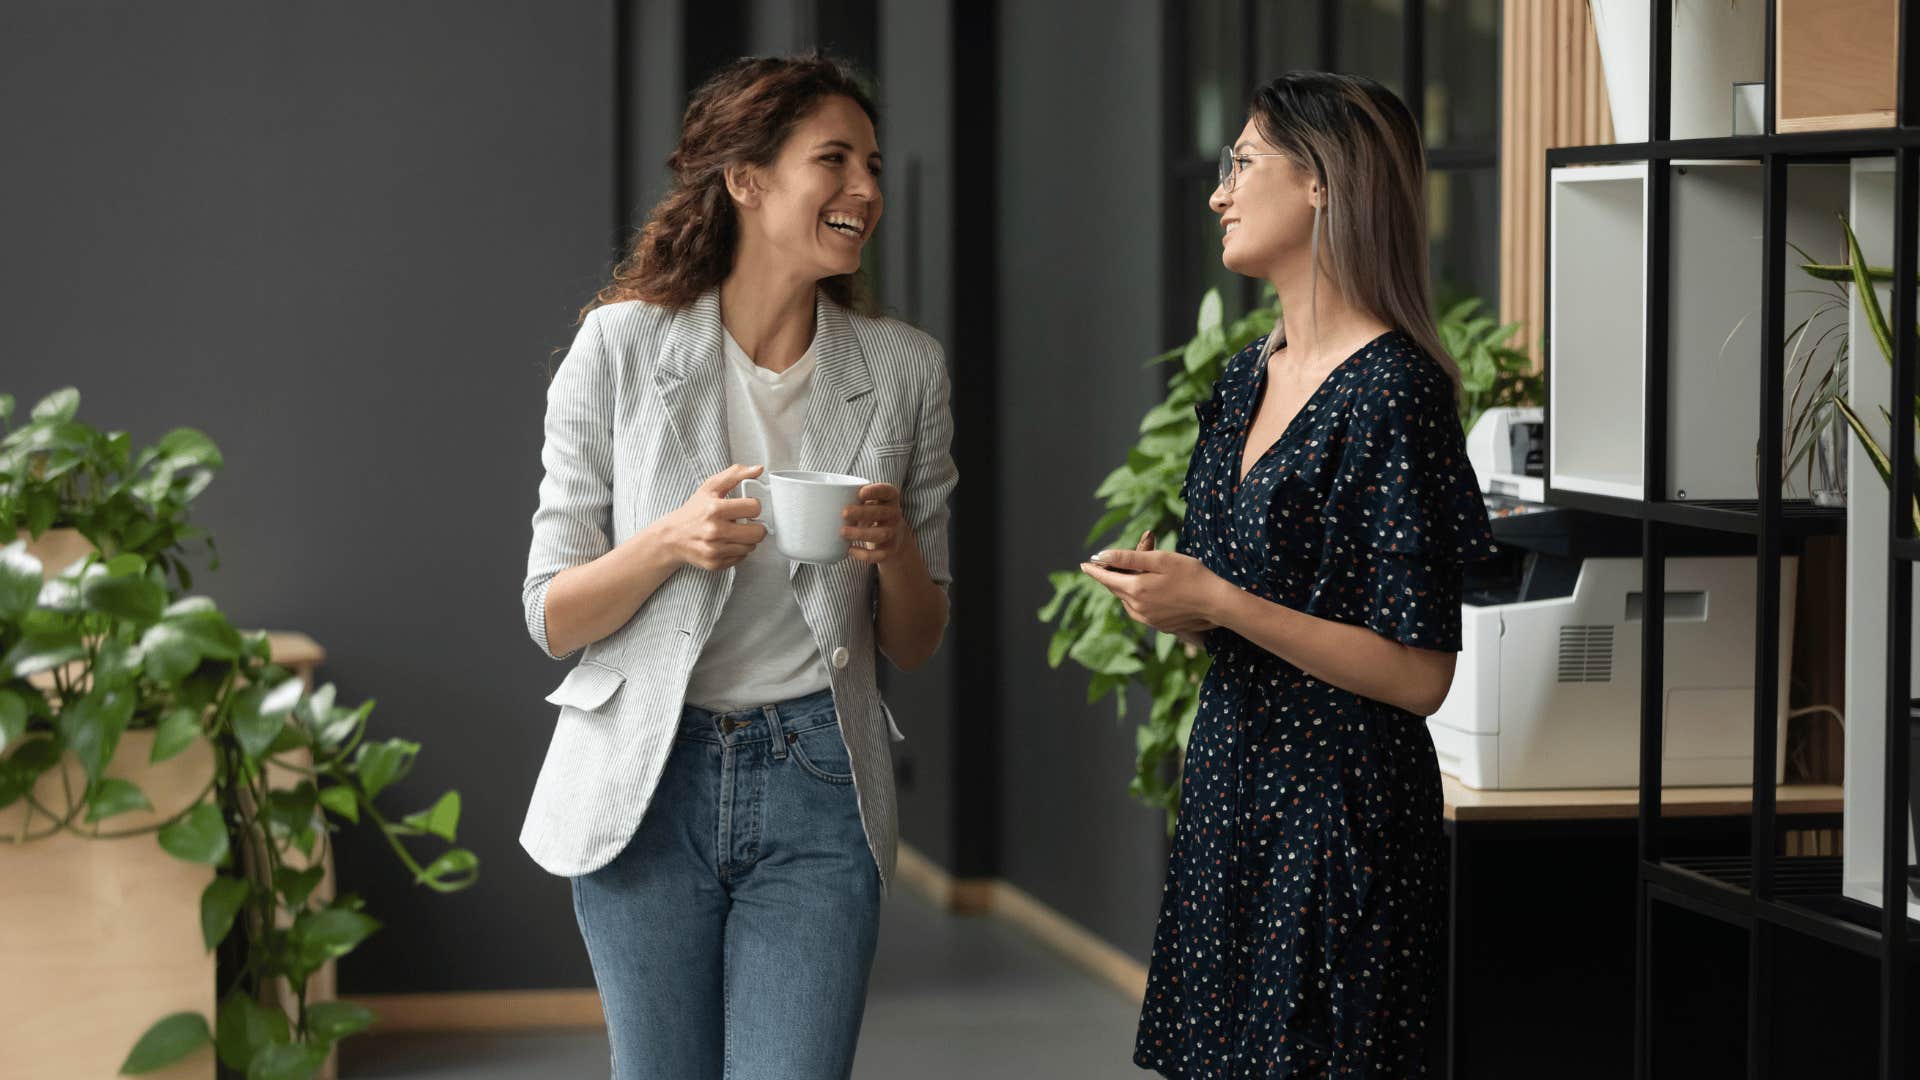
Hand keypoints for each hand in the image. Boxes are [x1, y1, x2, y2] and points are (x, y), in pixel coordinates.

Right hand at [653, 464, 768, 570]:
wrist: (672, 536)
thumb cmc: (693, 510)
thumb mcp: (711, 487)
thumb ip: (735, 474)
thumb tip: (758, 469)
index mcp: (715, 509)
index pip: (754, 508)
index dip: (754, 506)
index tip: (748, 507)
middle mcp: (714, 531)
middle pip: (757, 533)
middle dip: (756, 526)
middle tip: (748, 522)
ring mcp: (715, 549)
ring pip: (751, 547)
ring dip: (747, 539)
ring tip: (735, 532)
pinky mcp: (715, 563)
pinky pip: (741, 558)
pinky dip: (738, 551)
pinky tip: (727, 543)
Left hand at [842, 483, 914, 565]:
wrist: (894, 536)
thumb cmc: (873, 513)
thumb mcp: (870, 501)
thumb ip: (854, 497)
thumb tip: (823, 498)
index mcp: (890, 498)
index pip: (887, 491)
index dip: (875, 491)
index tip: (860, 493)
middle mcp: (894, 514)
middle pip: (881, 512)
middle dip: (863, 513)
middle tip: (844, 513)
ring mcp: (893, 533)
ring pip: (881, 534)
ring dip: (861, 533)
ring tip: (843, 532)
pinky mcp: (890, 550)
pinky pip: (879, 554)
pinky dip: (864, 554)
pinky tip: (850, 550)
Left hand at [1080, 532, 1223, 635]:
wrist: (1216, 603)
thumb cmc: (1192, 575)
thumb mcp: (1160, 560)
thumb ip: (1128, 557)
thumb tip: (1101, 556)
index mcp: (1136, 589)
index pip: (1107, 579)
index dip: (1094, 570)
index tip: (1084, 564)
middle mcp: (1137, 608)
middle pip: (1116, 589)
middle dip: (1113, 574)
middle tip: (1112, 562)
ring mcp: (1147, 619)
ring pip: (1127, 600)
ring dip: (1126, 587)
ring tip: (1133, 574)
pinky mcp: (1158, 625)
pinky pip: (1138, 610)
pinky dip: (1136, 598)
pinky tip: (1146, 591)